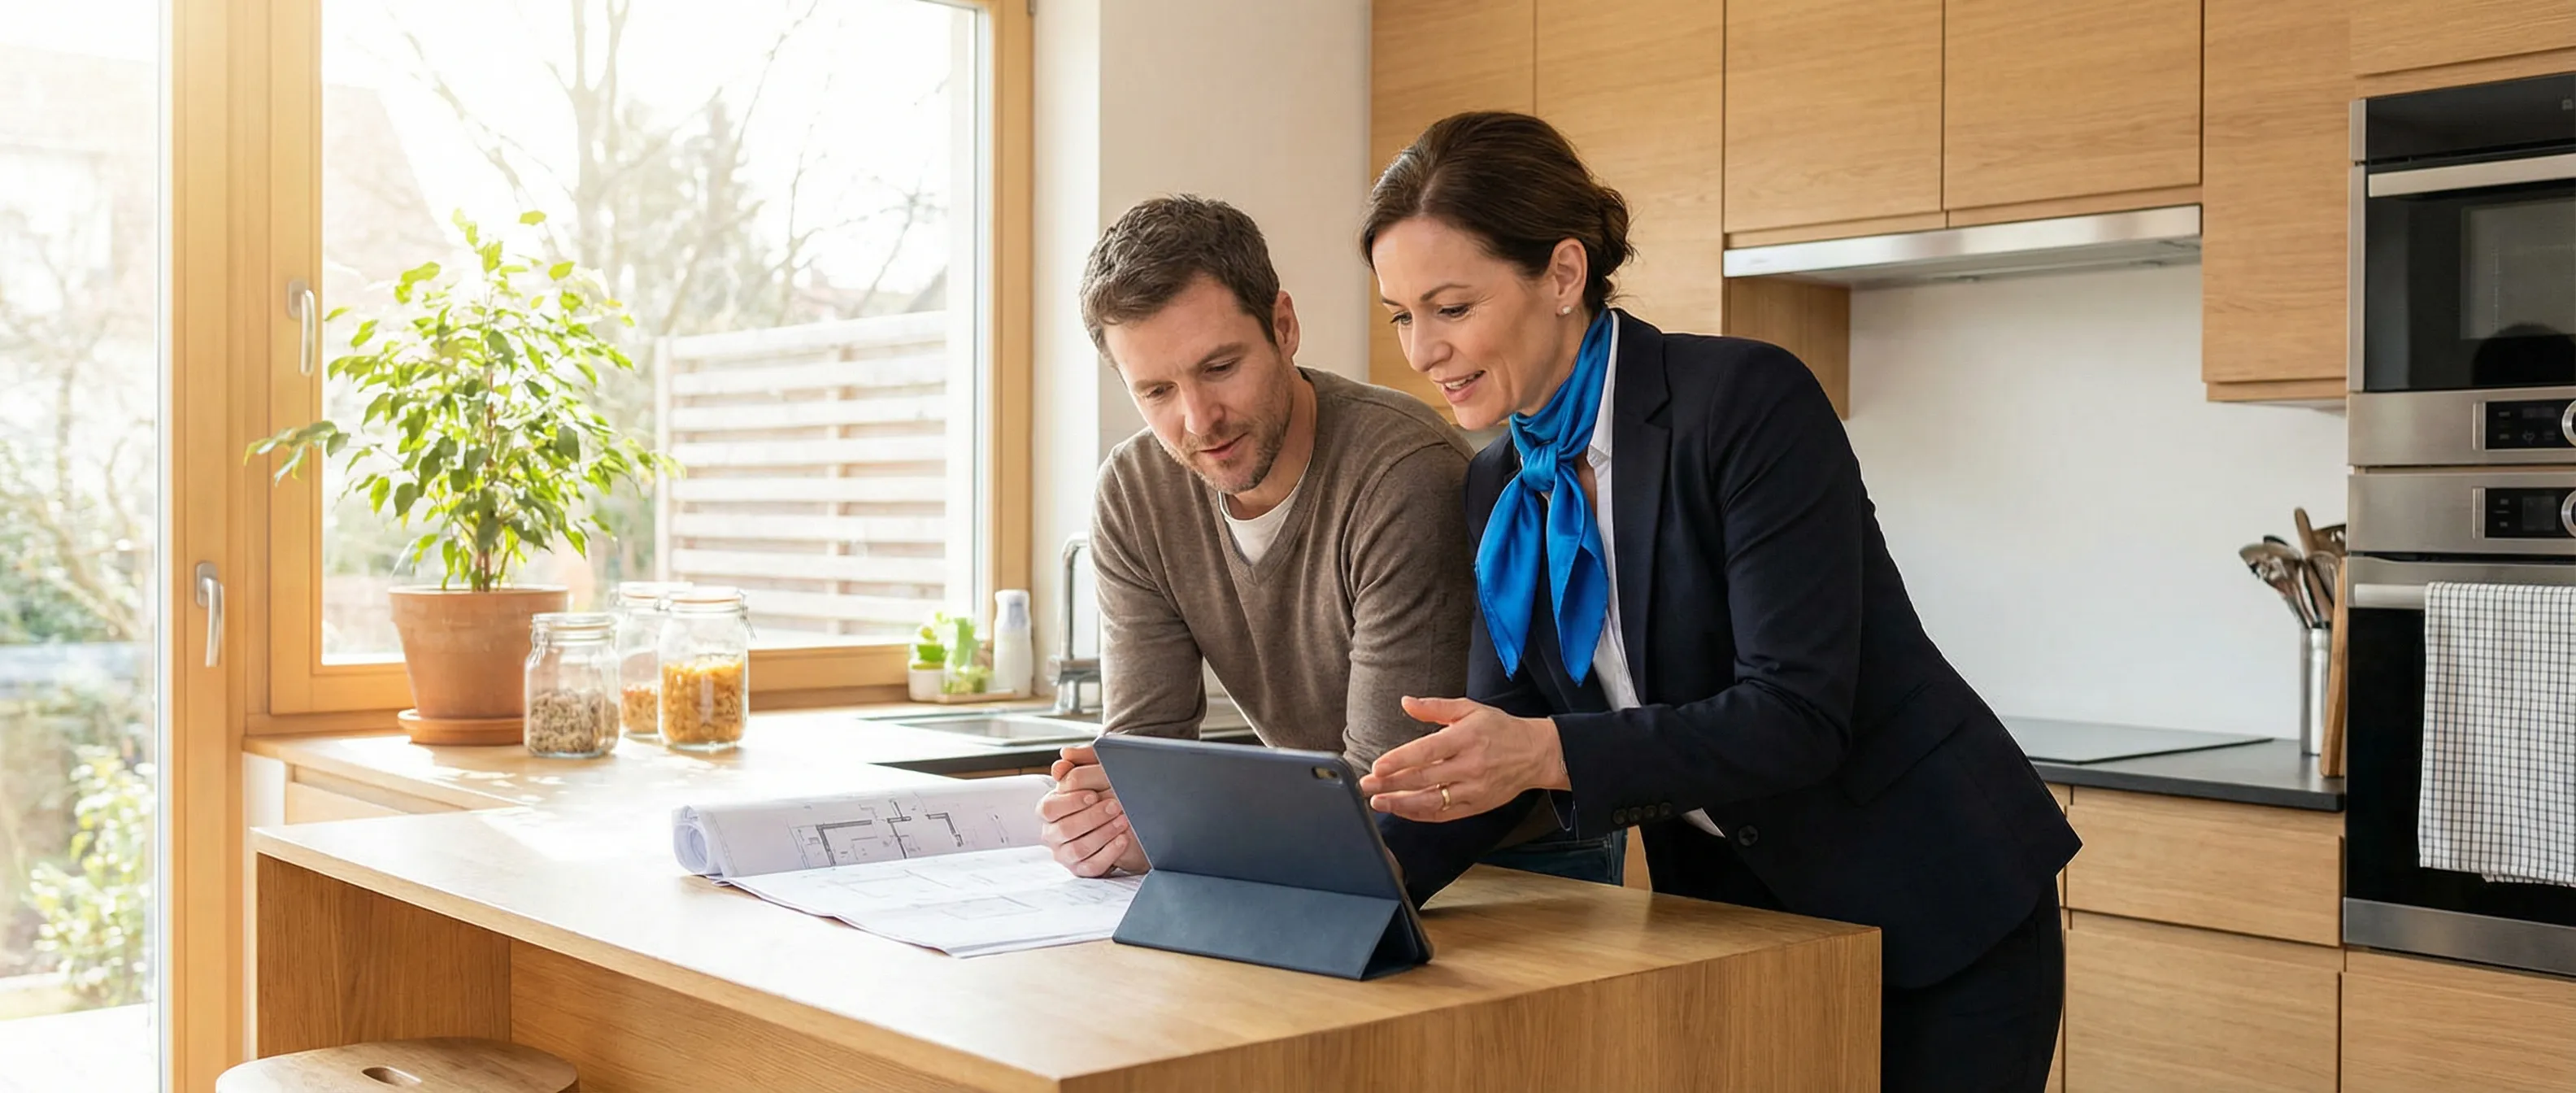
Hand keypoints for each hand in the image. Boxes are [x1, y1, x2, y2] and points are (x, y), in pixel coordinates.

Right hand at [1037, 742, 1147, 876]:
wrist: (1124, 816)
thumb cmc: (1103, 791)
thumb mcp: (1094, 772)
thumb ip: (1080, 762)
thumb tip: (1065, 755)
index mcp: (1049, 810)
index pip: (1049, 808)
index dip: (1071, 802)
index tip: (1093, 795)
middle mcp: (1052, 834)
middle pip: (1065, 829)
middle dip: (1092, 817)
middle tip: (1115, 806)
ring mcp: (1065, 854)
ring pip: (1079, 849)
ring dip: (1103, 833)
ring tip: (1123, 821)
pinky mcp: (1082, 869)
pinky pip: (1092, 866)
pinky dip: (1109, 853)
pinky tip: (1123, 839)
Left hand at [1358, 696, 1569, 821]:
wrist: (1536, 754)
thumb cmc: (1499, 729)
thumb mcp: (1470, 709)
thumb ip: (1436, 708)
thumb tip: (1406, 702)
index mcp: (1466, 738)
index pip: (1427, 751)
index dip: (1401, 760)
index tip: (1378, 766)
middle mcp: (1470, 766)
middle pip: (1424, 779)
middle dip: (1391, 784)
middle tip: (1365, 785)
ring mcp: (1473, 789)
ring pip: (1432, 801)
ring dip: (1402, 804)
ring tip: (1377, 802)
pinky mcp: (1477, 805)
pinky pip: (1444, 814)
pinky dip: (1420, 815)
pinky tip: (1401, 810)